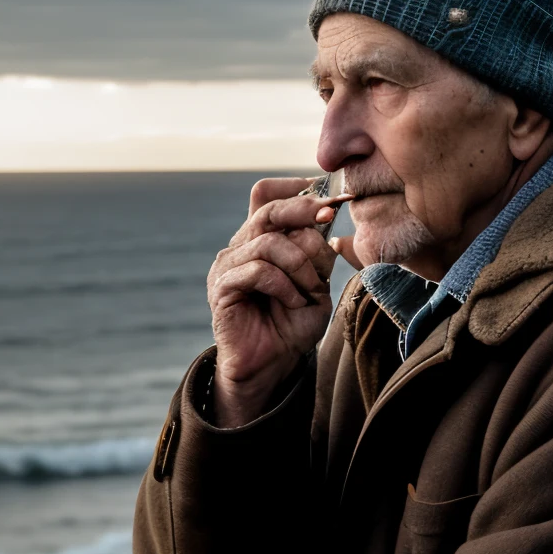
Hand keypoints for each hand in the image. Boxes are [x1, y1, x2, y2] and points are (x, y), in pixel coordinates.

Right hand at [207, 178, 351, 425]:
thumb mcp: (315, 284)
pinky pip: (258, 270)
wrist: (272, 364)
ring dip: (300, 265)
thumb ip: (316, 254)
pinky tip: (294, 302)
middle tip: (327, 217)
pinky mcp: (222, 287)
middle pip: (267, 208)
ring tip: (310, 291)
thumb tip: (322, 220)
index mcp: (262, 239)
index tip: (330, 198)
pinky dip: (284, 285)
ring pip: (269, 242)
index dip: (295, 189)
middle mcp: (241, 246)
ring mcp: (228, 265)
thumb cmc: (293, 323)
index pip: (267, 195)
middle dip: (302, 209)